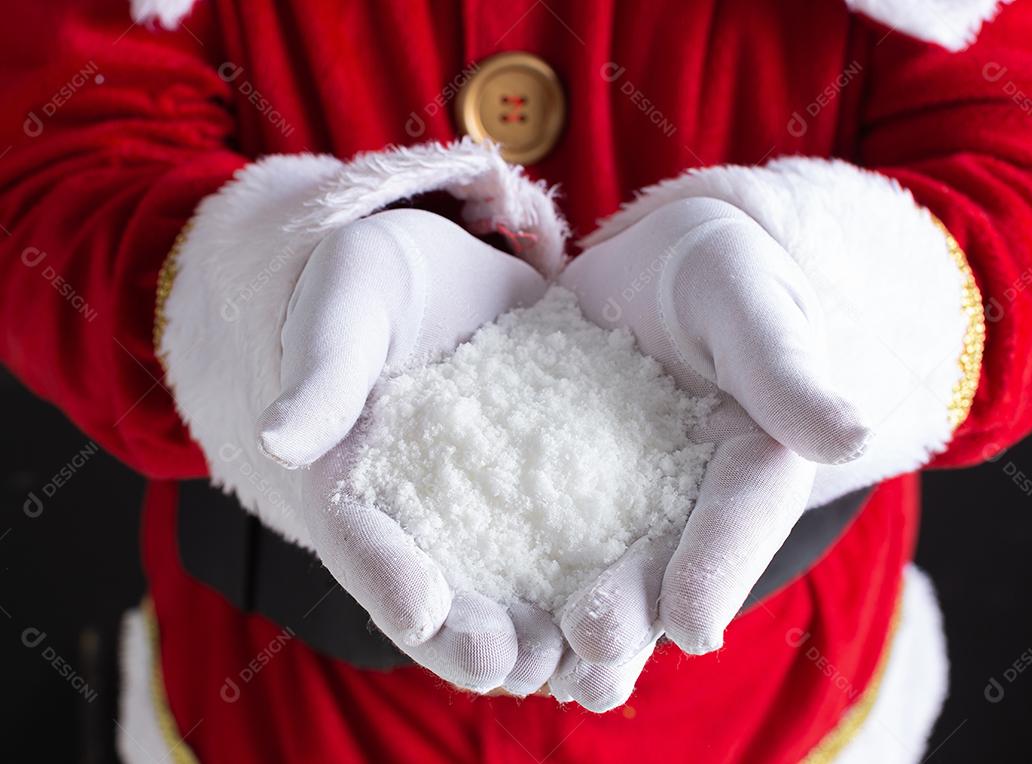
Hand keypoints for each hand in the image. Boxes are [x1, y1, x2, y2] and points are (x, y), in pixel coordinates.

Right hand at [256, 208, 562, 693]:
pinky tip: (639, 610)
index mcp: (354, 482)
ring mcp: (485, 517)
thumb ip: (324, 364)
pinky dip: (599, 588)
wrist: (457, 277)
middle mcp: (419, 520)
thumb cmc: (383, 281)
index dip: (385, 577)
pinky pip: (574, 550)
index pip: (359, 537)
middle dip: (468, 637)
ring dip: (539, 640)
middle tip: (507, 664)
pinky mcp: (550, 498)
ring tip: (577, 667)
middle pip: (437, 594)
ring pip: (507, 594)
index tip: (420, 610)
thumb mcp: (351, 301)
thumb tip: (278, 437)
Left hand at [551, 197, 870, 709]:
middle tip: (592, 644)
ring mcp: (630, 502)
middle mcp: (695, 501)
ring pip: (609, 571)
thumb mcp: (747, 301)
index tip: (692, 625)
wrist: (651, 266)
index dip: (718, 568)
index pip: (742, 515)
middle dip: (635, 611)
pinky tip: (478, 611)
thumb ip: (784, 367)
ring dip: (576, 625)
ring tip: (540, 668)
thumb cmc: (718, 271)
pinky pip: (542, 532)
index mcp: (755, 462)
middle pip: (668, 563)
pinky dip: (518, 574)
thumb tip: (848, 437)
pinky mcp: (566, 489)